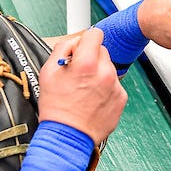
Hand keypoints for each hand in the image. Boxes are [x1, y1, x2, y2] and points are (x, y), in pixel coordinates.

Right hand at [37, 28, 126, 143]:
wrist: (67, 136)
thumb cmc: (56, 107)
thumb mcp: (48, 71)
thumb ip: (63, 48)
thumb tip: (76, 41)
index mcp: (87, 63)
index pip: (95, 34)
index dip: (85, 40)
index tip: (81, 49)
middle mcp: (105, 72)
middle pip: (102, 51)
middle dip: (91, 58)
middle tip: (78, 75)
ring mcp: (116, 86)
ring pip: (109, 68)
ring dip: (99, 74)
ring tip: (84, 91)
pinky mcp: (121, 98)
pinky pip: (115, 85)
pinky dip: (106, 89)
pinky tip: (93, 100)